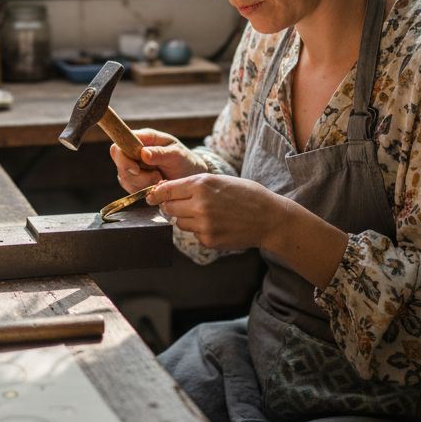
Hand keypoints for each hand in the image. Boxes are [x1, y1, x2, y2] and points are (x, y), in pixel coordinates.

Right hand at [110, 128, 207, 192]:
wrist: (190, 177)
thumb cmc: (185, 161)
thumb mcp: (177, 155)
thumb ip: (161, 153)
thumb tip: (143, 153)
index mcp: (143, 138)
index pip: (120, 144)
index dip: (123, 157)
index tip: (136, 169)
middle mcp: (134, 151)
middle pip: (120, 163)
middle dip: (136, 175)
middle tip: (156, 177)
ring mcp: (132, 166)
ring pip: (124, 178)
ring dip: (143, 184)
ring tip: (160, 180)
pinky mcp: (134, 180)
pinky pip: (130, 188)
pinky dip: (143, 190)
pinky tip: (156, 186)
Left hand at [145, 173, 288, 252]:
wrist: (270, 218)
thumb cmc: (246, 195)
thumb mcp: (219, 181)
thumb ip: (193, 186)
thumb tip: (164, 191)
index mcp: (202, 184)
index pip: (166, 190)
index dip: (156, 193)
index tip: (150, 196)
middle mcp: (200, 204)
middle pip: (169, 208)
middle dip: (172, 206)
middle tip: (185, 204)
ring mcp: (204, 224)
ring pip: (179, 222)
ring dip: (187, 218)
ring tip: (208, 213)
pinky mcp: (208, 240)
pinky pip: (193, 234)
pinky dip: (200, 230)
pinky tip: (218, 224)